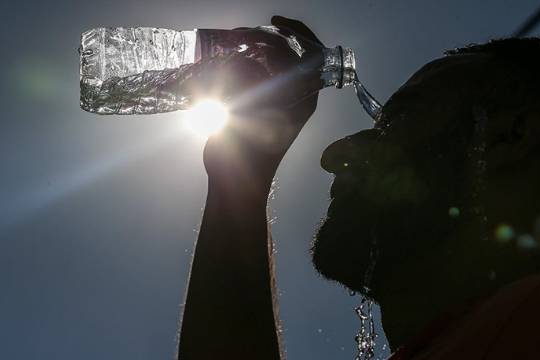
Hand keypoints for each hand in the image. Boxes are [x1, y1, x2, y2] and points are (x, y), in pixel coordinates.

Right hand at [202, 16, 323, 190]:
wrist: (238, 182)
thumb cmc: (249, 153)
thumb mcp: (249, 112)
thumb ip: (245, 80)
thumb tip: (237, 58)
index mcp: (305, 96)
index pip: (310, 53)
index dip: (295, 32)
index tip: (272, 23)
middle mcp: (295, 94)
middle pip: (288, 52)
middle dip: (265, 38)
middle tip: (239, 35)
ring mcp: (276, 99)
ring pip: (269, 62)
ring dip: (251, 49)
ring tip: (229, 44)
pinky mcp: (258, 104)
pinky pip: (254, 74)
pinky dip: (240, 64)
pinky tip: (223, 60)